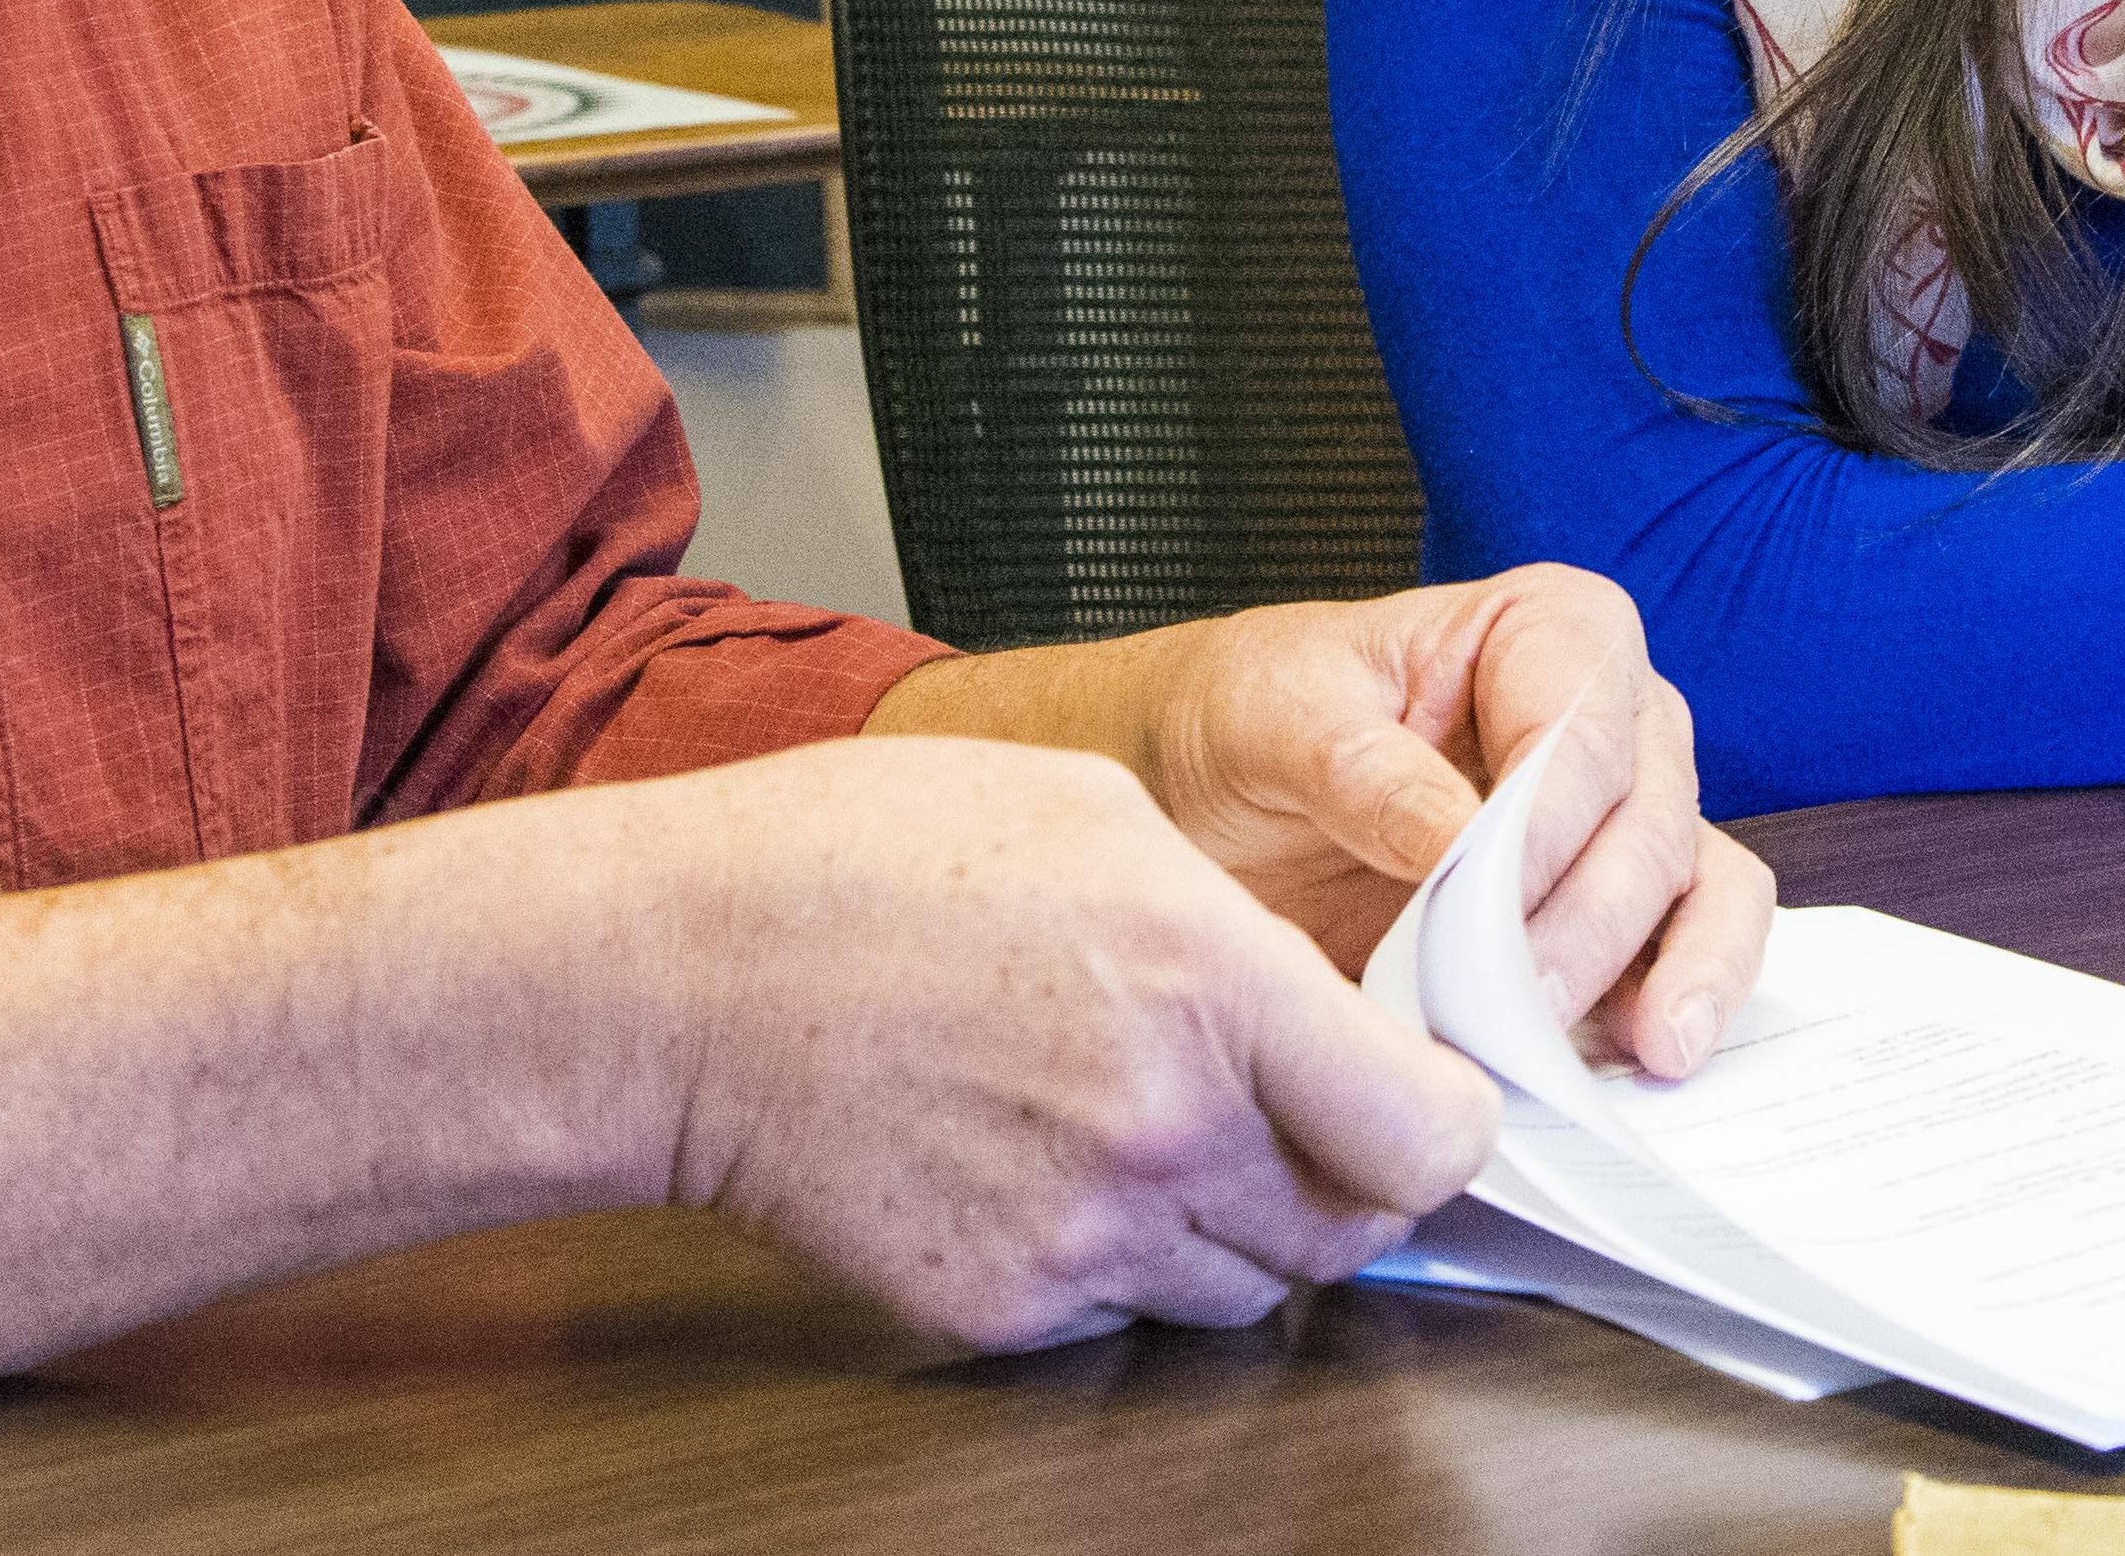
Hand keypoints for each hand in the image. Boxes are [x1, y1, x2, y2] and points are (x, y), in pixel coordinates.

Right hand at [645, 736, 1497, 1350]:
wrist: (681, 979)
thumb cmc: (859, 861)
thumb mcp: (1094, 810)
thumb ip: (1239, 926)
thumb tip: (1328, 1007)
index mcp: (1207, 981)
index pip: (1431, 1133)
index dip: (1442, 1118)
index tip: (1418, 1093)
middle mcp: (1163, 1127)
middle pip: (1352, 1228)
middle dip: (1342, 1176)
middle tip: (1283, 1111)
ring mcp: (1082, 1235)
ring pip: (1248, 1286)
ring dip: (1233, 1225)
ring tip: (1141, 1126)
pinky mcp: (1005, 1307)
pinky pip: (1127, 1314)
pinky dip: (1120, 1260)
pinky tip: (1046, 1165)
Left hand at [1118, 567, 1776, 1081]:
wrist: (1209, 792)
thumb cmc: (1248, 721)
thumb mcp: (1272, 716)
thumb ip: (1360, 765)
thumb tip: (1460, 840)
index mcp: (1544, 629)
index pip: (1583, 729)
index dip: (1550, 825)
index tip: (1488, 903)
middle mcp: (1612, 714)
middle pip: (1650, 818)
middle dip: (1594, 919)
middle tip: (1522, 1003)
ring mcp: (1628, 815)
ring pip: (1705, 885)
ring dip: (1680, 973)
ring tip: (1650, 1051)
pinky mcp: (1617, 912)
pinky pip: (1693, 949)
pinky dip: (1681, 1001)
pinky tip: (1644, 1059)